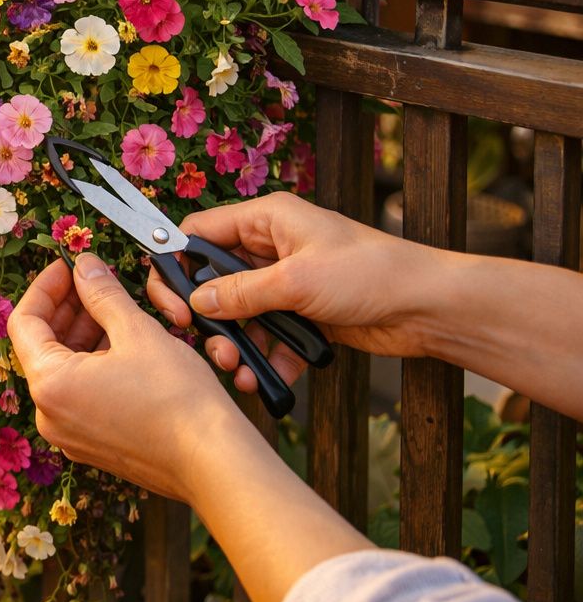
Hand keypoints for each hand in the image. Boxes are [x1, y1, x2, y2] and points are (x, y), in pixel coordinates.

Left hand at [9, 253, 245, 501]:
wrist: (214, 462)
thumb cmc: (178, 400)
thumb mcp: (137, 331)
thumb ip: (102, 294)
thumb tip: (85, 266)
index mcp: (49, 385)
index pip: (24, 322)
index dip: (45, 287)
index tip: (68, 266)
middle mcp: (50, 415)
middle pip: (41, 346)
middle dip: (67, 309)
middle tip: (93, 282)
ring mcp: (70, 434)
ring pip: (64, 370)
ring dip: (83, 335)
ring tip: (113, 308)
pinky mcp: (94, 445)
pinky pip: (80, 395)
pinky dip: (94, 365)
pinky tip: (123, 344)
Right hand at [146, 191, 446, 393]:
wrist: (429, 307)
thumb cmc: (370, 273)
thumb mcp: (296, 281)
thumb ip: (240, 293)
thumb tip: (194, 303)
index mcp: (266, 220)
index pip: (199, 233)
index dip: (177, 265)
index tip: (172, 304)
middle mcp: (271, 247)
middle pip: (213, 280)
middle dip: (205, 316)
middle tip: (200, 343)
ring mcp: (286, 283)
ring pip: (239, 315)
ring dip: (233, 344)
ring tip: (236, 369)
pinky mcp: (303, 315)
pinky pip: (268, 337)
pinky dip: (264, 359)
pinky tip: (262, 381)